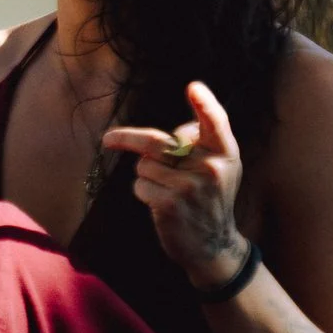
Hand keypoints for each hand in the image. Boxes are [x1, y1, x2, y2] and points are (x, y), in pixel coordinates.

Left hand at [101, 81, 250, 289]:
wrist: (213, 245)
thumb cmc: (211, 199)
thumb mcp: (221, 168)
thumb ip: (203, 145)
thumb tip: (175, 132)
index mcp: (225, 153)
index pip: (216, 123)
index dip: (205, 104)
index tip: (193, 88)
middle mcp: (210, 167)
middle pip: (157, 142)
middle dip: (127, 138)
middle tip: (108, 139)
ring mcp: (191, 187)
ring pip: (144, 166)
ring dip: (146, 176)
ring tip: (167, 191)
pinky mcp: (171, 204)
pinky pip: (140, 186)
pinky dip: (143, 193)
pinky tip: (161, 205)